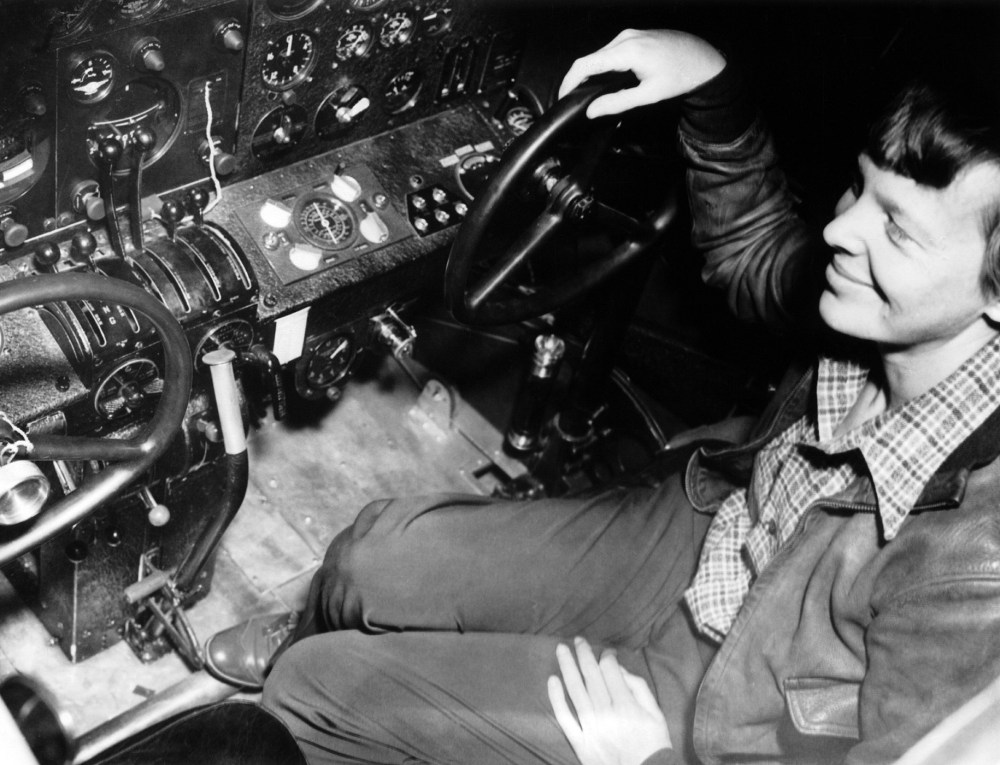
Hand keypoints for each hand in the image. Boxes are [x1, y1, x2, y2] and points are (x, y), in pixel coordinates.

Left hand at [547, 638, 671, 764]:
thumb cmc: (654, 744)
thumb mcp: (656, 713)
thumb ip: (638, 687)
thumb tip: (618, 668)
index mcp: (626, 705)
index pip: (609, 670)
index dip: (607, 655)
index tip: (607, 651)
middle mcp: (606, 713)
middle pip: (590, 675)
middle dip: (583, 654)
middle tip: (578, 640)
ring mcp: (590, 728)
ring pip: (575, 691)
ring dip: (567, 667)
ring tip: (560, 650)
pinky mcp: (580, 742)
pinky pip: (564, 717)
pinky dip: (556, 698)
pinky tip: (552, 680)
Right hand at [558, 29, 725, 118]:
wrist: (705, 59)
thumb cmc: (680, 77)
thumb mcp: (648, 95)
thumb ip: (617, 103)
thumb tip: (591, 111)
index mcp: (627, 50)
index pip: (585, 64)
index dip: (568, 82)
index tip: (562, 97)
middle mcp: (625, 37)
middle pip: (591, 58)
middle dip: (578, 79)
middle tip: (573, 100)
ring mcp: (630, 33)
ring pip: (601, 54)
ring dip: (592, 72)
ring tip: (588, 93)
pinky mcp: (635, 35)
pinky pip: (611, 50)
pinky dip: (604, 65)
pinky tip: (606, 80)